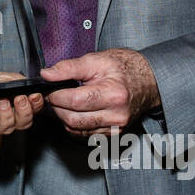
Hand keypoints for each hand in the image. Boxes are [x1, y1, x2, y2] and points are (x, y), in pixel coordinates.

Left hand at [0, 71, 43, 139]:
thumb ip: (12, 79)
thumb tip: (24, 80)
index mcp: (14, 102)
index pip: (32, 107)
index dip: (36, 103)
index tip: (34, 96)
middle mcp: (7, 115)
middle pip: (24, 122)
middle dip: (24, 111)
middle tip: (19, 99)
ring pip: (8, 128)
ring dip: (5, 115)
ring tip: (0, 102)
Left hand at [41, 48, 160, 136]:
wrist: (147, 81)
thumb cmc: (123, 68)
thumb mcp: (96, 60)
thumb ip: (69, 67)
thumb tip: (47, 75)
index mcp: (114, 94)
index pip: (75, 101)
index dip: (56, 96)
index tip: (49, 89)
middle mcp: (117, 115)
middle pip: (74, 120)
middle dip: (57, 108)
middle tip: (53, 96)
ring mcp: (116, 127)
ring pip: (77, 130)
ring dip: (63, 117)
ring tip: (63, 102)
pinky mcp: (113, 134)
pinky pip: (85, 134)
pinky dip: (74, 124)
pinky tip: (74, 111)